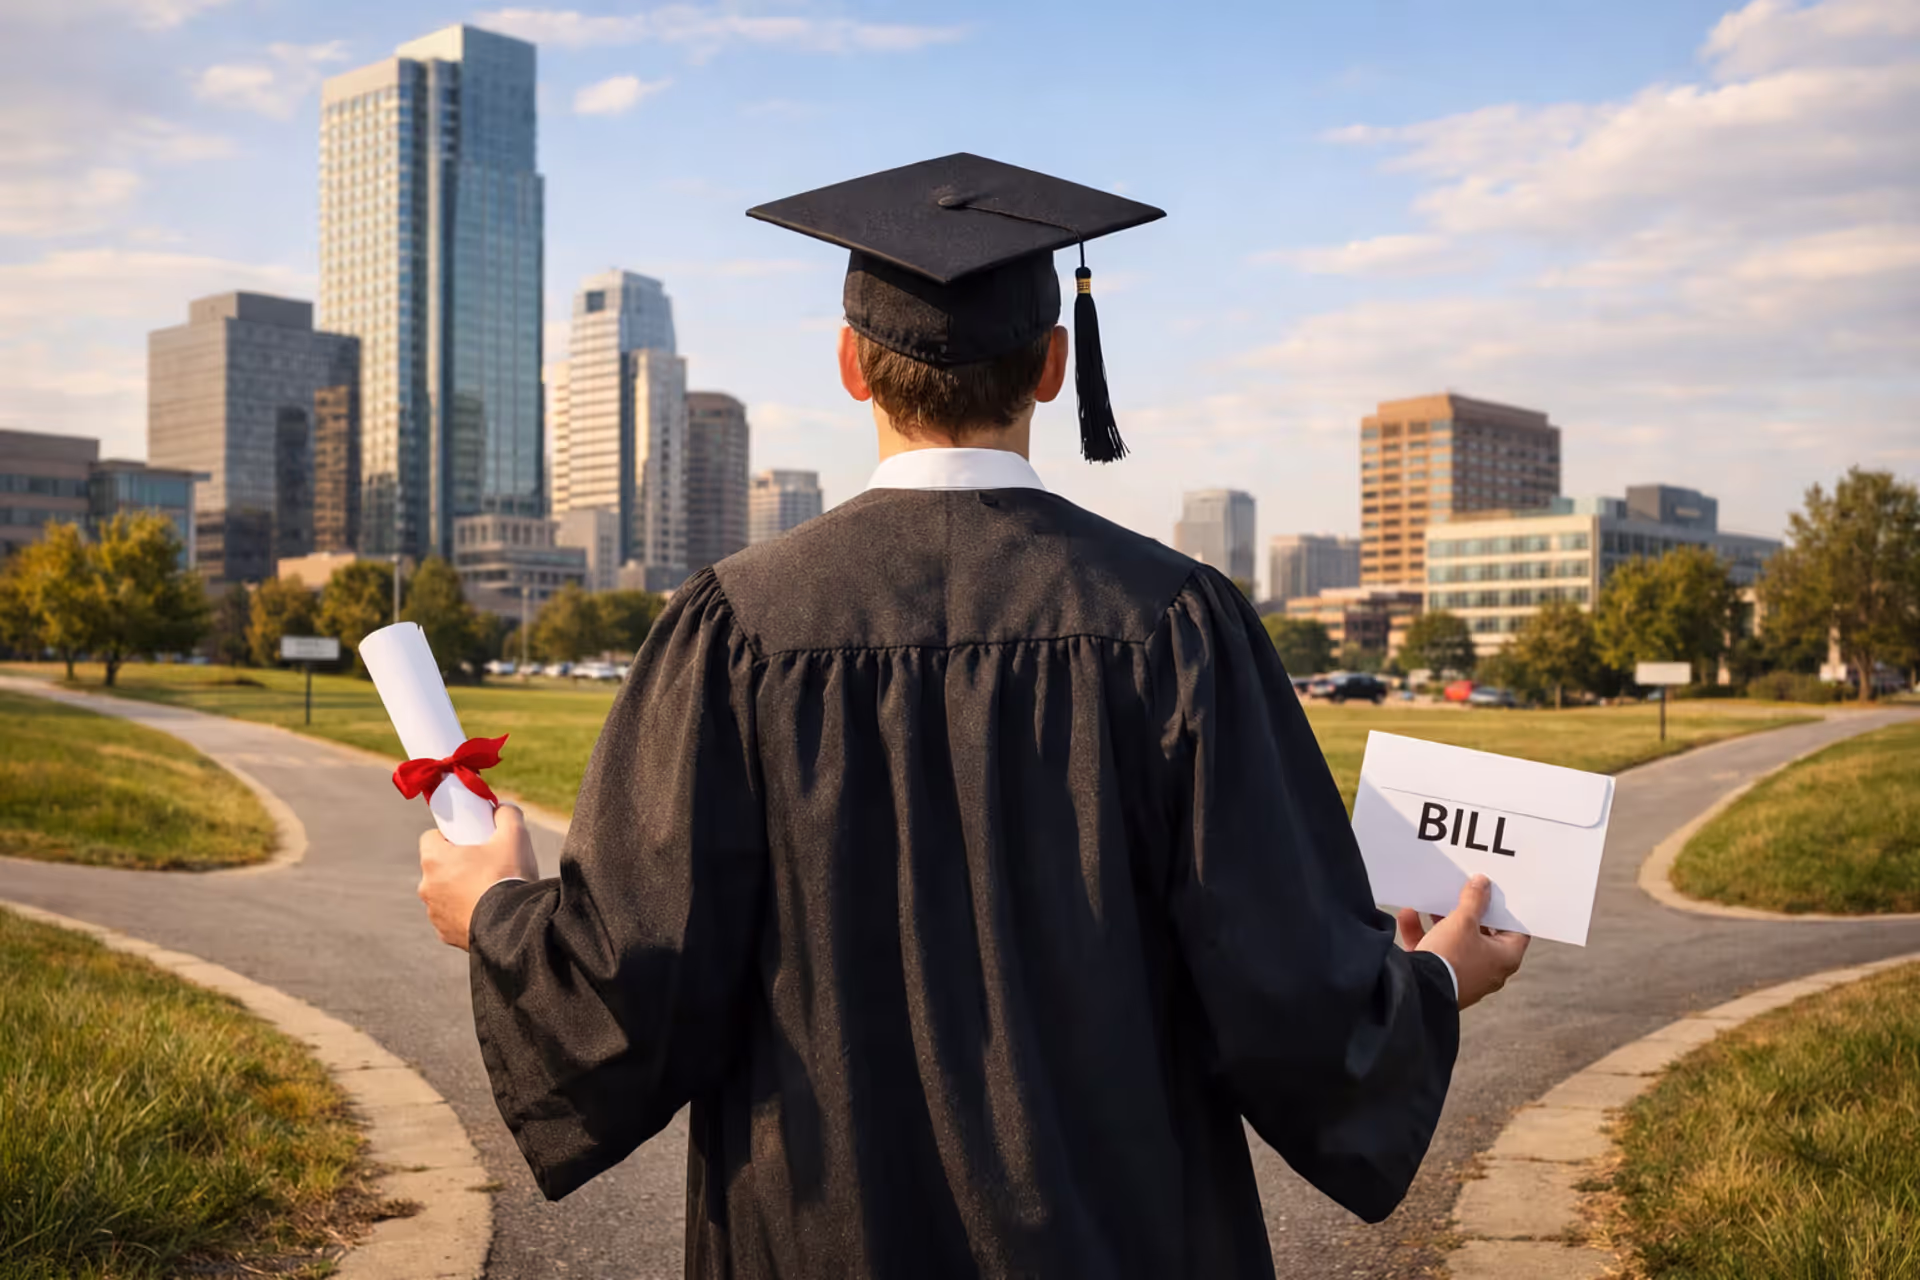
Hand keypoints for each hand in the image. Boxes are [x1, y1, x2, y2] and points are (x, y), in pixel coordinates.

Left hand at [418, 804, 538, 950]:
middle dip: (456, 864)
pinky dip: (465, 914)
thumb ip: (507, 814)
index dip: (450, 835)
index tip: (470, 839)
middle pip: (438, 867)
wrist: (513, 925)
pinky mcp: (445, 934)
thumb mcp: (514, 835)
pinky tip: (487, 912)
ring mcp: (434, 913)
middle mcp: (427, 886)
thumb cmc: (507, 877)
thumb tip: (503, 809)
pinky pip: (452, 918)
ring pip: (444, 894)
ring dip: (459, 891)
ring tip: (489, 891)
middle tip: (485, 864)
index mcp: (434, 859)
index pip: (431, 838)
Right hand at [1396, 875, 1529, 1010]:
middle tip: (1463, 895)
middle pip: (1483, 935)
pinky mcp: (1442, 979)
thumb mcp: (1463, 921)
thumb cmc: (1451, 958)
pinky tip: (1409, 916)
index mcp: (1505, 958)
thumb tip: (1482, 883)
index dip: (1505, 910)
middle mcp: (1489, 970)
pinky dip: (1423, 935)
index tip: (1493, 894)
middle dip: (1468, 914)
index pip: (1515, 930)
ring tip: (1432, 904)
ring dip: (1443, 923)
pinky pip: (1435, 953)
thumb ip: (1474, 900)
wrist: (1419, 988)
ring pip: (1457, 943)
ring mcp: (1465, 976)